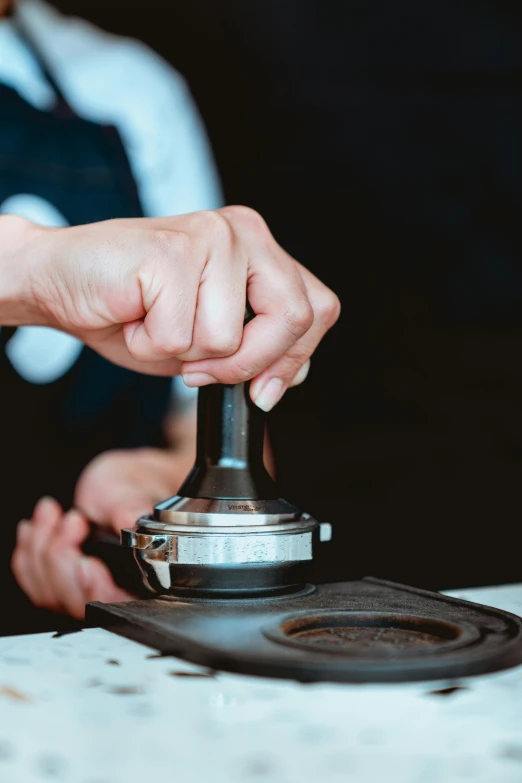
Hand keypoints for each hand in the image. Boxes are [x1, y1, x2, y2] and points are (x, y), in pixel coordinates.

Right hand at [2, 207, 339, 409]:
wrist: (62, 282)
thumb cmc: (133, 309)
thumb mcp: (208, 339)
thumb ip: (257, 348)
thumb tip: (296, 373)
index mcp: (260, 249)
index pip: (318, 308)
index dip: (296, 359)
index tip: (263, 391)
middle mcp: (242, 233)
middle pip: (292, 318)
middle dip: (245, 364)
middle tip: (198, 366)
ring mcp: (209, 237)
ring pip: (227, 338)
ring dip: (183, 354)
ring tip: (155, 323)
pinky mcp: (172, 252)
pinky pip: (179, 337)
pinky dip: (148, 345)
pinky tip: (134, 315)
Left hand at [11, 448, 185, 618]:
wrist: (122, 486)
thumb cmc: (135, 490)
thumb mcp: (136, 493)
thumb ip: (134, 509)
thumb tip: (130, 520)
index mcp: (149, 580)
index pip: (121, 604)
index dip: (98, 590)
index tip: (85, 563)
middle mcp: (118, 595)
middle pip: (78, 603)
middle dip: (62, 558)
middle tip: (73, 520)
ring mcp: (87, 593)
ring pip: (50, 593)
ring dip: (41, 548)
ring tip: (54, 512)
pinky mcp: (62, 585)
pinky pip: (34, 580)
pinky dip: (29, 550)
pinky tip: (38, 526)